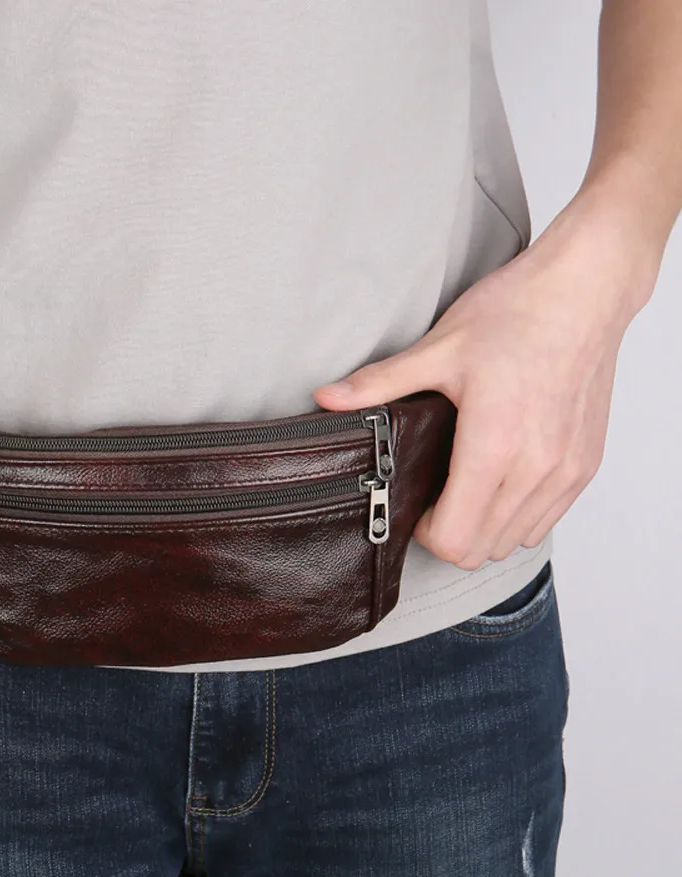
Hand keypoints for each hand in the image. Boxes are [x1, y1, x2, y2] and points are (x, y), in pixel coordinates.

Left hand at [313, 203, 654, 570]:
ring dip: (483, 525)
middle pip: (479, 551)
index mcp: (495, 446)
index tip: (416, 503)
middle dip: (449, 531)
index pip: (454, 540)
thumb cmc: (517, 312)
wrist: (586, 288)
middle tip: (434, 493)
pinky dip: (516, 514)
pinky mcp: (585, 465)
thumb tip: (326, 398)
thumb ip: (379, 383)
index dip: (424, 531)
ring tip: (465, 484)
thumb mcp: (439, 347)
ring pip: (512, 541)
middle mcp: (535, 468)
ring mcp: (565, 470)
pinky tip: (499, 477)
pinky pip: (545, 521)